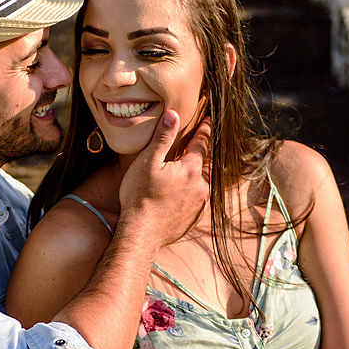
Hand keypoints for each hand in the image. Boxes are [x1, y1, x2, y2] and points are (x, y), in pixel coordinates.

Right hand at [118, 110, 210, 247]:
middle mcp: (201, 186)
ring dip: (189, 179)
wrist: (141, 234)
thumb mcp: (147, 162)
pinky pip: (194, 201)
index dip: (204, 130)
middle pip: (199, 165)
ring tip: (173, 180)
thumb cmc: (140, 197)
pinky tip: (173, 199)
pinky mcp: (194, 219)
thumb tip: (173, 114)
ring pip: (197, 184)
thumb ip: (162, 137)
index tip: (209, 121)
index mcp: (190, 169)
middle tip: (183, 154)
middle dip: (192, 158)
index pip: (200, 143)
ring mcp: (199, 204)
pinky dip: (187, 197)